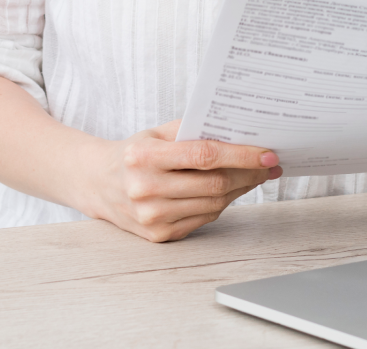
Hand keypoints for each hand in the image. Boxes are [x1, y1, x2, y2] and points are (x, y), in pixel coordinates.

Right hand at [75, 121, 279, 242]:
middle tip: (268, 165)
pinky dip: (222, 204)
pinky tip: (229, 191)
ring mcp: (152, 217)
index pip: (204, 156)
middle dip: (249, 174)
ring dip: (240, 190)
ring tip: (253, 175)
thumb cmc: (134, 153)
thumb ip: (192, 130)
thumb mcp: (156, 133)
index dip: (241, 155)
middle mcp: (145, 190)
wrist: (99, 184)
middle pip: (214, 184)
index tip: (267, 154)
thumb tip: (239, 133)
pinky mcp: (159, 235)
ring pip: (214, 204)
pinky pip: (204, 218)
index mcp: (144, 157)